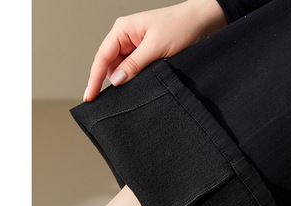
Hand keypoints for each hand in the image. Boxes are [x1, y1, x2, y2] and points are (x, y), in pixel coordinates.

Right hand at [84, 0, 226, 100]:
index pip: (102, 57)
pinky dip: (136, 79)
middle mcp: (125, 38)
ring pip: (121, 70)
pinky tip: (143, 83)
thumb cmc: (180, 26)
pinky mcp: (144, 55)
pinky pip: (133, 71)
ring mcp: (135, 47)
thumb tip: (116, 80)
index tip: (89, 97)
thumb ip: (134, 65)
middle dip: (114, 81)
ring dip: (128, 80)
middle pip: (109, 66)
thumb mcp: (156, 47)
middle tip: (120, 98)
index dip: (94, 79)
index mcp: (122, 30)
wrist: (201, 22)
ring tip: (143, 84)